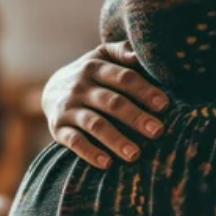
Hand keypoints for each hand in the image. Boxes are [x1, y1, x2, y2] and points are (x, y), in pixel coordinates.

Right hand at [42, 42, 168, 169]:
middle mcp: (79, 87)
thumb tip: (141, 55)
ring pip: (94, 124)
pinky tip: (107, 164)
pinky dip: (89, 152)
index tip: (164, 106)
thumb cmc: (90, 75)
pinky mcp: (58, 128)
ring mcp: (68, 108)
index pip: (123, 78)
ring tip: (135, 155)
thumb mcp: (102, 56)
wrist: (51, 90)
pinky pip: (73, 141)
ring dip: (115, 139)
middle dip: (135, 117)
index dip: (144, 91)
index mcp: (94, 67)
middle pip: (111, 102)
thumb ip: (122, 52)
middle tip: (157, 132)